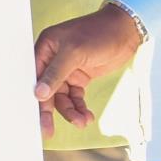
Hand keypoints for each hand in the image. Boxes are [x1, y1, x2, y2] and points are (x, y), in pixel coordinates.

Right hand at [32, 5, 142, 139]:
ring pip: (62, 97)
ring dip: (70, 111)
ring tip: (81, 121)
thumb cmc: (99, 32)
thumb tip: (39, 93)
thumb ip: (55, 73)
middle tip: (49, 130)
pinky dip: (80, 108)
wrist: (126, 30)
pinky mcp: (80, 77)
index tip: (36, 117)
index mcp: (46, 48)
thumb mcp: (74, 52)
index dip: (34, 97)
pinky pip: (75, 97)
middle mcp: (53, 60)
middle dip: (50, 111)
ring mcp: (67, 70)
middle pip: (47, 91)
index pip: (34, 77)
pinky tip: (87, 116)